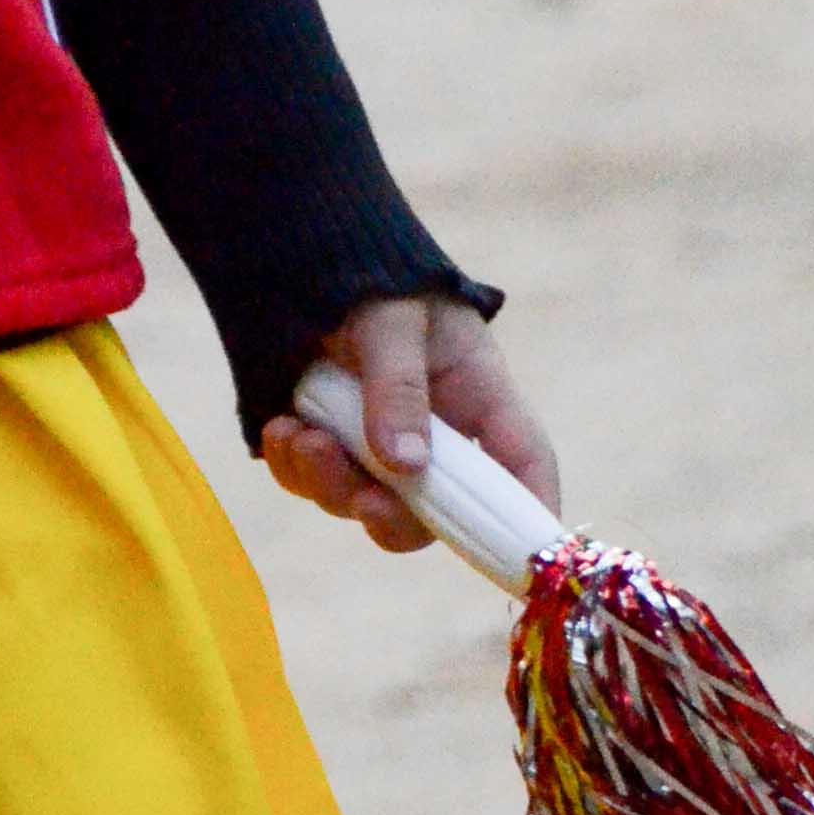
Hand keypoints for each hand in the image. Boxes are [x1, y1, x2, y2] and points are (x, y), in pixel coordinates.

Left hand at [261, 294, 560, 557]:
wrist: (303, 257)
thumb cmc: (372, 278)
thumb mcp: (393, 321)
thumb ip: (400, 388)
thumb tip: (405, 466)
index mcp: (477, 396)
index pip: (522, 463)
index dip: (531, 513)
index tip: (527, 557)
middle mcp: (434, 436)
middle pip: (432, 515)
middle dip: (393, 517)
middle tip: (362, 500)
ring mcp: (377, 447)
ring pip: (363, 503)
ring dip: (330, 484)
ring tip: (302, 436)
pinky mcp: (328, 446)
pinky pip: (313, 482)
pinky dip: (295, 466)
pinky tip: (282, 428)